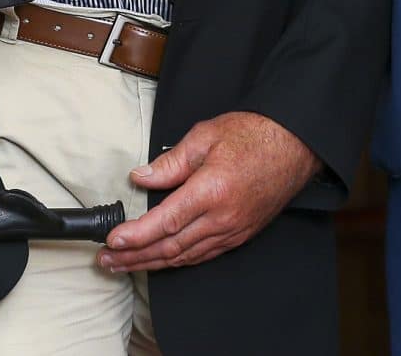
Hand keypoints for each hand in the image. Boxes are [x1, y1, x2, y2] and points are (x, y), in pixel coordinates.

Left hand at [99, 112, 319, 272]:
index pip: (165, 221)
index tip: (112, 241)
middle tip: (107, 260)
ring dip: (151, 263)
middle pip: (170, 247)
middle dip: (134, 257)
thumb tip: (141, 177)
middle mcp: (222, 217)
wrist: (294, 146)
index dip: (136, 235)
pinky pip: (203, 255)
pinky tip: (161, 260)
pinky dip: (178, 261)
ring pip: (185, 256)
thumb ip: (171, 161)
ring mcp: (232, 230)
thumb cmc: (253, 135)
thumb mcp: (206, 136)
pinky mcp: (240, 234)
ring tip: (124, 265)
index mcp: (211, 190)